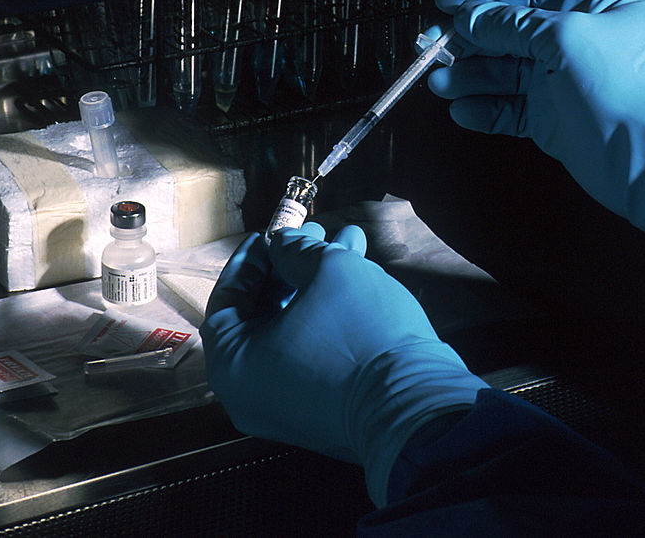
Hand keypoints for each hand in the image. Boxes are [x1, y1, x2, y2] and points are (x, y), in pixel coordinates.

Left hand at [200, 223, 486, 506]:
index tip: (273, 232)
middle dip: (293, 266)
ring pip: (294, 329)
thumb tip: (283, 244)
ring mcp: (286, 407)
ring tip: (350, 242)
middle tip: (317, 232)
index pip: (227, 299)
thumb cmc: (360, 334)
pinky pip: (312, 354)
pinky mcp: (321, 412)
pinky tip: (361, 276)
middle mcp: (250, 394)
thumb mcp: (329, 271)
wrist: (417, 408)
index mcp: (233, 366)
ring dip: (319, 284)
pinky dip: (328, 316)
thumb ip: (295, 249)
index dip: (251, 259)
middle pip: (263, 313)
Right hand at [428, 0, 644, 262]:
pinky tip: (460, 111)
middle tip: (427, 48)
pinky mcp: (550, 120)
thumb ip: (514, 25)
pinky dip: (484, 108)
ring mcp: (561, 81)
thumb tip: (469, 18)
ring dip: (469, 75)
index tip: (444, 1)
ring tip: (438, 84)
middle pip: (509, 28)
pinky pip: (508, 107)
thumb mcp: (567, 37)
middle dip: (468, 37)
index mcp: (592, 2)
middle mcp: (575, 37)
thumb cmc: (620, 84)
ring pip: (503, 70)